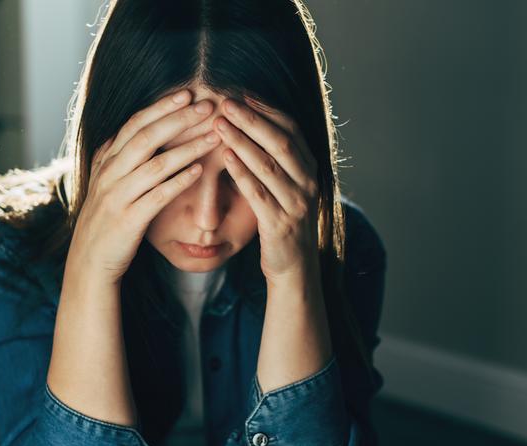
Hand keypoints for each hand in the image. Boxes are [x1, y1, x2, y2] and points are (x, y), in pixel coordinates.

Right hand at [69, 89, 220, 285]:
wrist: (89, 262)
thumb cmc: (106, 219)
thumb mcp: (106, 182)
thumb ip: (120, 156)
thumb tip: (138, 129)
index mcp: (105, 160)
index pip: (134, 124)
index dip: (162, 107)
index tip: (188, 93)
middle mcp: (109, 174)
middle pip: (146, 137)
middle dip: (179, 118)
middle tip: (207, 105)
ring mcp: (117, 197)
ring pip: (156, 164)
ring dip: (188, 148)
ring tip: (214, 136)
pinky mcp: (128, 221)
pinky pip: (158, 196)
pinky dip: (179, 181)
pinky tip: (199, 171)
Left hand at [212, 97, 319, 285]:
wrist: (296, 268)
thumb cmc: (284, 222)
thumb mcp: (286, 188)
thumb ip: (276, 160)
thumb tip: (252, 124)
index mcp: (310, 169)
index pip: (292, 130)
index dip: (267, 110)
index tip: (242, 94)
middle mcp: (308, 183)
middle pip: (280, 142)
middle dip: (252, 120)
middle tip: (226, 102)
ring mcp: (297, 204)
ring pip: (269, 165)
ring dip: (242, 141)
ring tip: (219, 123)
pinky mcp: (281, 225)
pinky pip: (259, 194)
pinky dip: (242, 173)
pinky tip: (225, 157)